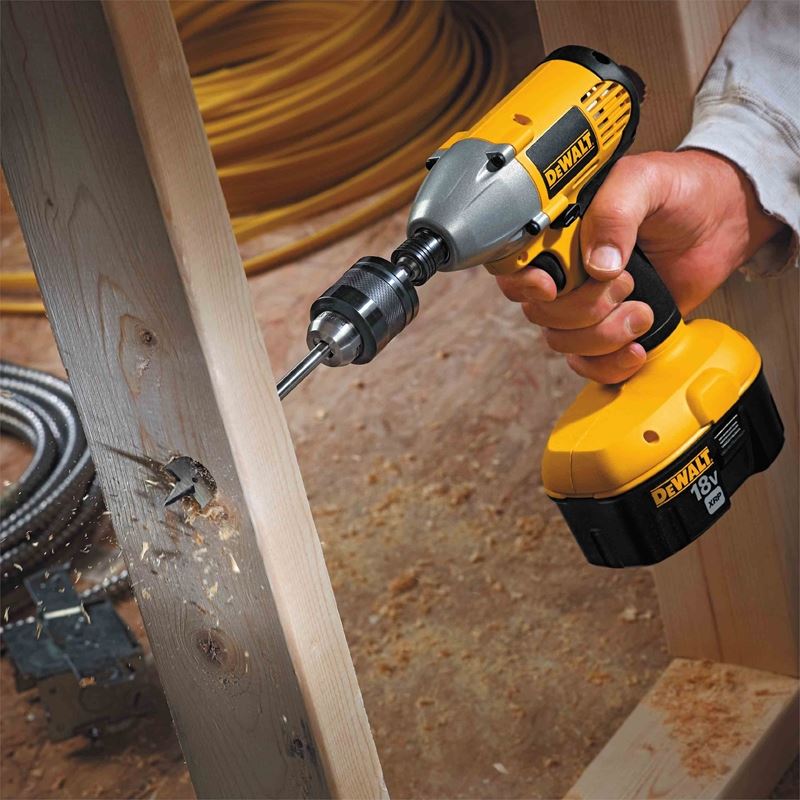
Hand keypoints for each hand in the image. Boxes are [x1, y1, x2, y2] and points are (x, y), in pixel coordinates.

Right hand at [496, 150, 782, 382]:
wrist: (724, 219)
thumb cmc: (679, 190)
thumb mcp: (644, 182)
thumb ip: (616, 212)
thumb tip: (597, 263)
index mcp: (559, 235)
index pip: (512, 268)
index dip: (522, 284)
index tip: (551, 287)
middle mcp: (565, 272)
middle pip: (539, 312)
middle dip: (582, 309)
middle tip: (625, 284)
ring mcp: (586, 305)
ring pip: (562, 341)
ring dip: (602, 336)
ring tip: (643, 311)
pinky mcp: (612, 331)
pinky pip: (589, 364)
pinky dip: (609, 365)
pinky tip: (637, 347)